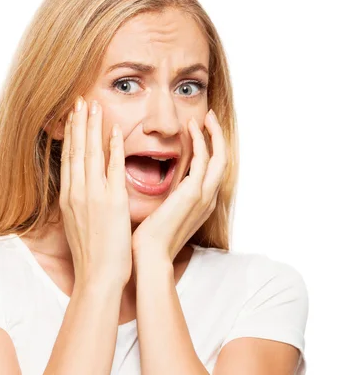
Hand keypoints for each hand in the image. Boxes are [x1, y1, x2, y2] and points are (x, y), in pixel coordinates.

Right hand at [60, 96, 132, 286]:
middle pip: (75, 150)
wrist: (97, 275)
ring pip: (90, 153)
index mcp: (68, 198)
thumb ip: (78, 204)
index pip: (67, 158)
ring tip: (93, 106)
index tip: (71, 117)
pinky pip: (113, 168)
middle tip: (79, 100)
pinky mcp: (112, 202)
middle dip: (77, 123)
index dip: (69, 135)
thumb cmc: (90, 255)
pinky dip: (113, 147)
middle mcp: (77, 192)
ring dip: (92, 127)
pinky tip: (115, 130)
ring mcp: (93, 196)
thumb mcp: (76, 225)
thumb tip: (81, 191)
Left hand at [131, 110, 227, 263]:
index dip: (211, 150)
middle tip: (209, 118)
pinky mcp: (193, 194)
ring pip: (220, 157)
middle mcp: (208, 200)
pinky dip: (201, 141)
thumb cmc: (150, 241)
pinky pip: (204, 159)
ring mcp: (204, 197)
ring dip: (213, 134)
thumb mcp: (162, 216)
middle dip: (218, 138)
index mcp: (201, 205)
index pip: (213, 172)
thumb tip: (158, 191)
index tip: (200, 133)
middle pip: (223, 161)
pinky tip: (191, 129)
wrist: (150, 257)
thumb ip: (167, 201)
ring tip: (205, 117)